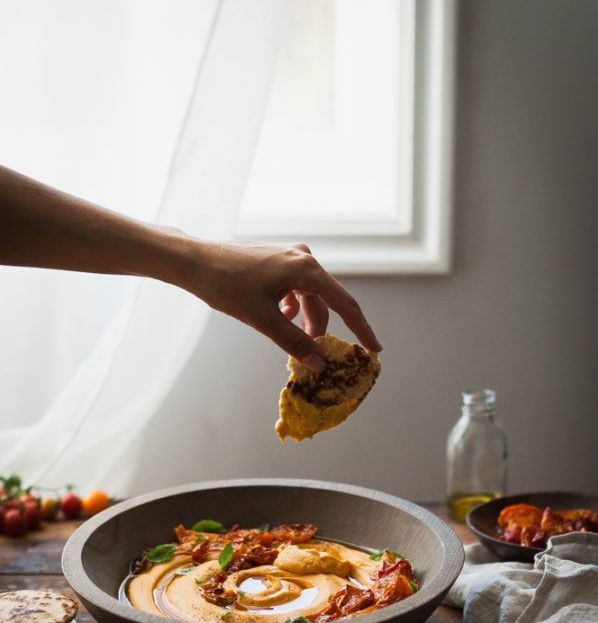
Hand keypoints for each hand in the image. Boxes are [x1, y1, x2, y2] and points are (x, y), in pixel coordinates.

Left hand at [179, 238, 381, 368]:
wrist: (197, 262)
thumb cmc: (227, 286)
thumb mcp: (263, 320)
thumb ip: (293, 343)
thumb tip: (319, 364)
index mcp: (306, 269)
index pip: (344, 303)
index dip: (361, 329)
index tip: (374, 349)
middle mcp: (303, 258)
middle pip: (325, 303)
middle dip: (319, 331)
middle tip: (311, 357)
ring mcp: (291, 257)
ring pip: (310, 299)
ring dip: (304, 322)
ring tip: (288, 339)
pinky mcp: (279, 261)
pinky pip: (297, 290)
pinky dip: (292, 309)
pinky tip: (278, 317)